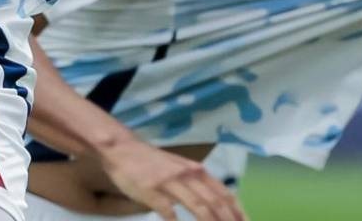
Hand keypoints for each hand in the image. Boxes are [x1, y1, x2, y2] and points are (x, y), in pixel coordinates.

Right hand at [98, 139, 245, 220]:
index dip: (238, 212)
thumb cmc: (153, 162)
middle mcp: (188, 175)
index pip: (224, 194)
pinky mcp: (152, 191)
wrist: (123, 149)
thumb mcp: (180, 169)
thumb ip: (196, 184)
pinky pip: (169, 211)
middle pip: (215, 203)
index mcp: (197, 171)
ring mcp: (171, 182)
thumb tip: (214, 205)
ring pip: (198, 207)